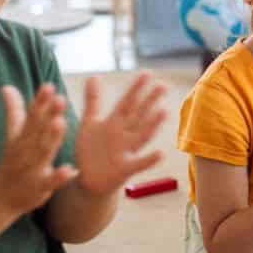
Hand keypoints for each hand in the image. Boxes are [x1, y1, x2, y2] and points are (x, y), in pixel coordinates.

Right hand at [0, 84, 76, 213]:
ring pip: (43, 152)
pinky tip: (70, 169)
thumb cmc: (12, 161)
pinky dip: (59, 176)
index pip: (32, 116)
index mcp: (22, 137)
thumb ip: (14, 112)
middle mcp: (26, 150)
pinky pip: (50, 181)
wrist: (0, 197)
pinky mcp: (39, 187)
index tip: (48, 85)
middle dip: (49, 114)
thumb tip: (7, 86)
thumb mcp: (12, 136)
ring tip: (60, 122)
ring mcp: (32, 169)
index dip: (40, 102)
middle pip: (38, 130)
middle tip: (60, 98)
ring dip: (52, 138)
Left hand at [74, 73, 167, 195]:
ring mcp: (126, 151)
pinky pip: (138, 164)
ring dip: (152, 124)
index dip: (136, 88)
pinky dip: (149, 159)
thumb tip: (93, 76)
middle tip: (164, 85)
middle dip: (150, 100)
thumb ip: (93, 100)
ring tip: (164, 111)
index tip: (147, 73)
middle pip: (138, 115)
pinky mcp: (124, 169)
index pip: (127, 102)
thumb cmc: (91, 150)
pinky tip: (161, 153)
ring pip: (141, 135)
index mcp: (114, 123)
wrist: (88, 180)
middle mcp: (123, 135)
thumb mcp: (90, 123)